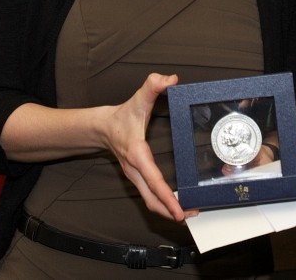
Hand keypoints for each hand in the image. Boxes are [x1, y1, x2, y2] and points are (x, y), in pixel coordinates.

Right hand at [104, 73, 186, 221]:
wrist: (102, 127)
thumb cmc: (123, 115)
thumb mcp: (139, 97)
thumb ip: (154, 85)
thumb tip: (172, 80)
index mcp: (137, 155)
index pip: (154, 181)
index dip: (167, 197)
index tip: (180, 210)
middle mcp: (135, 171)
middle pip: (152, 201)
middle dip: (172, 211)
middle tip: (192, 215)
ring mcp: (135, 178)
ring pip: (151, 202)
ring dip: (168, 210)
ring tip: (189, 213)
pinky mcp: (137, 179)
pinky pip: (150, 196)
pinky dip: (163, 203)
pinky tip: (177, 204)